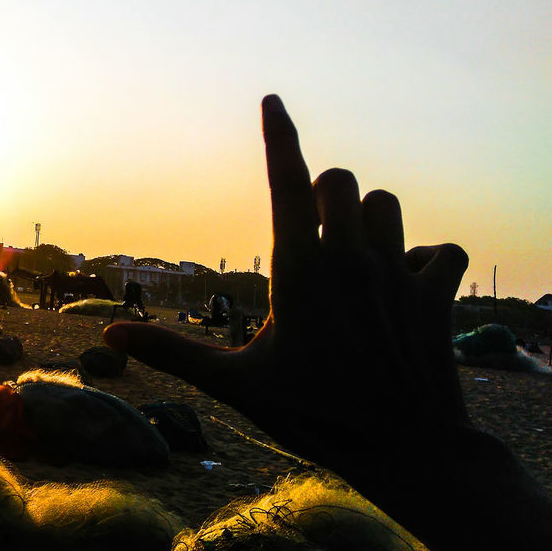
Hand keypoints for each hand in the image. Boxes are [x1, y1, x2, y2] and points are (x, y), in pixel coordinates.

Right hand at [104, 95, 469, 489]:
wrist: (408, 451)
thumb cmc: (315, 416)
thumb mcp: (235, 385)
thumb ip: (172, 352)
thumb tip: (107, 337)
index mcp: (300, 271)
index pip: (286, 183)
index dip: (279, 136)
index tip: (273, 99)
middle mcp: (351, 260)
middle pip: (340, 181)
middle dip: (321, 193)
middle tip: (311, 234)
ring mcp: (398, 274)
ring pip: (388, 204)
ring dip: (370, 218)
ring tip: (355, 256)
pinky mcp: (437, 295)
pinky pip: (443, 248)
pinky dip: (427, 257)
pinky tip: (408, 284)